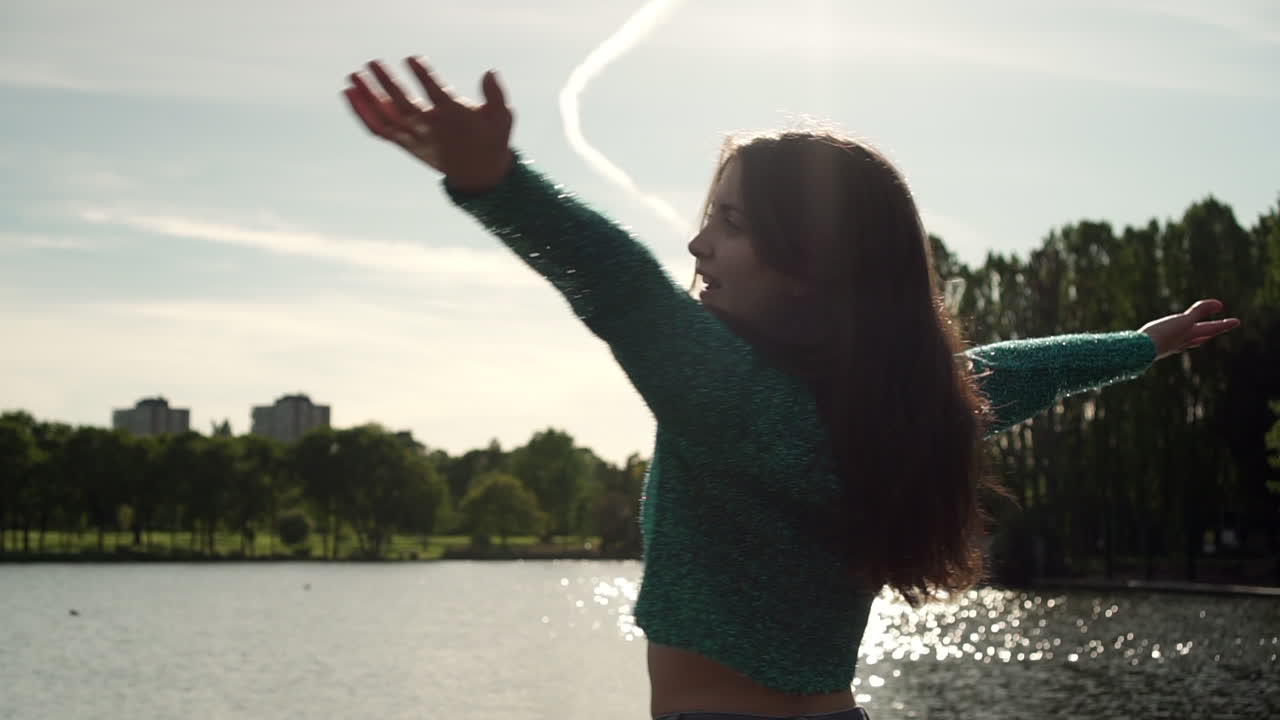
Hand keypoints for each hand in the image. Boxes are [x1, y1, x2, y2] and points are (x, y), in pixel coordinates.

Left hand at [342, 57, 514, 192]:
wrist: (478, 173)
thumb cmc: (491, 139)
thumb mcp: (502, 118)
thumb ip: (496, 95)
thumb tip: (488, 72)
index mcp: (454, 117)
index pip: (436, 95)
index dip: (424, 76)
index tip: (412, 59)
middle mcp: (431, 128)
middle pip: (404, 104)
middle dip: (387, 83)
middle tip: (373, 62)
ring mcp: (416, 137)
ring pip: (386, 118)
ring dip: (366, 98)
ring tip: (352, 77)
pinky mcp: (405, 144)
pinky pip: (379, 129)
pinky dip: (362, 114)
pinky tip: (350, 94)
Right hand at [1138, 299, 1240, 360]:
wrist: (1138, 351)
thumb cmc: (1161, 335)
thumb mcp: (1183, 320)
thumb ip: (1199, 311)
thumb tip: (1220, 304)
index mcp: (1189, 335)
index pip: (1211, 328)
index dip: (1224, 323)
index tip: (1237, 321)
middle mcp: (1183, 342)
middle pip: (1202, 337)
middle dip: (1212, 332)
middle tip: (1220, 329)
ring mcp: (1170, 347)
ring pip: (1188, 343)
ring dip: (1196, 339)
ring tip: (1200, 338)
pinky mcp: (1158, 348)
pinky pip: (1173, 345)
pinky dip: (1178, 342)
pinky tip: (1173, 344)